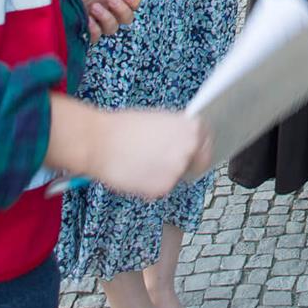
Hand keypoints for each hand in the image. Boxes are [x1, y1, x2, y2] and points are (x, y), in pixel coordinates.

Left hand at [68, 0, 140, 40]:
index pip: (133, 4)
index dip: (133, 1)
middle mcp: (108, 9)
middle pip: (127, 18)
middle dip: (122, 9)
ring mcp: (97, 20)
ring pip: (113, 28)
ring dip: (107, 18)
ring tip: (94, 7)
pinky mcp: (85, 29)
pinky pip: (97, 36)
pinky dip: (94, 29)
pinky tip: (87, 19)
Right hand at [90, 109, 213, 197]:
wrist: (100, 143)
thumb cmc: (123, 129)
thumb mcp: (159, 120)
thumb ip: (177, 131)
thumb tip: (185, 140)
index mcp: (190, 127)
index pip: (208, 138)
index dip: (199, 143)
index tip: (194, 147)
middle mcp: (190, 147)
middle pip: (200, 159)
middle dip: (188, 161)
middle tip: (168, 161)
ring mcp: (178, 168)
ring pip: (179, 175)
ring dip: (167, 173)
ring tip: (144, 162)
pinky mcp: (165, 187)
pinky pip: (163, 187)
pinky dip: (153, 184)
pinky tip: (137, 172)